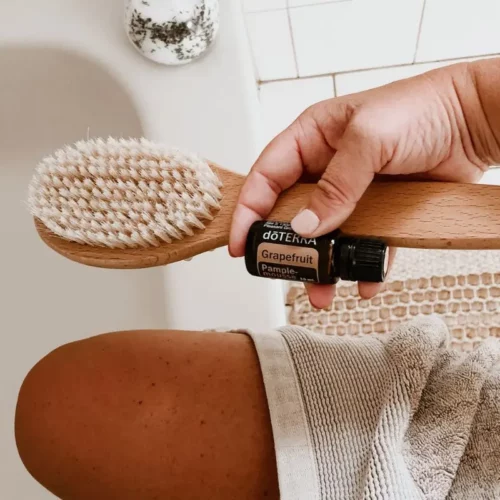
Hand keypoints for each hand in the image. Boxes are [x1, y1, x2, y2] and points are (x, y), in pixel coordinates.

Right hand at [229, 62, 490, 307]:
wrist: (473, 121)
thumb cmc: (421, 109)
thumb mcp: (369, 140)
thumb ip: (335, 184)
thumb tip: (305, 226)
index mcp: (311, 138)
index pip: (266, 177)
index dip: (249, 211)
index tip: (241, 244)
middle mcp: (325, 166)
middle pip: (291, 212)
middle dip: (285, 247)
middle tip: (282, 274)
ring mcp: (350, 190)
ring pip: (324, 234)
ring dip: (322, 265)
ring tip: (323, 292)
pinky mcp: (377, 208)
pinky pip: (362, 241)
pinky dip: (362, 263)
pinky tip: (366, 280)